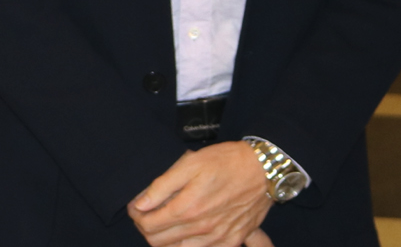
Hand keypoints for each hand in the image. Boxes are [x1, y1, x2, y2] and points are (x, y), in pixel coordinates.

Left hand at [127, 141, 272, 246]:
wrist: (263, 169)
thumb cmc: (226, 162)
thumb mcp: (190, 163)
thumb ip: (162, 186)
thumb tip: (140, 204)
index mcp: (188, 208)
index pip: (148, 224)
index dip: (136, 216)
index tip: (136, 206)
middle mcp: (201, 228)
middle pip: (158, 242)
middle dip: (146, 228)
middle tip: (147, 213)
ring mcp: (217, 238)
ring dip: (164, 240)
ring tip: (164, 222)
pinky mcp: (231, 241)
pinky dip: (187, 246)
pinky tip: (185, 233)